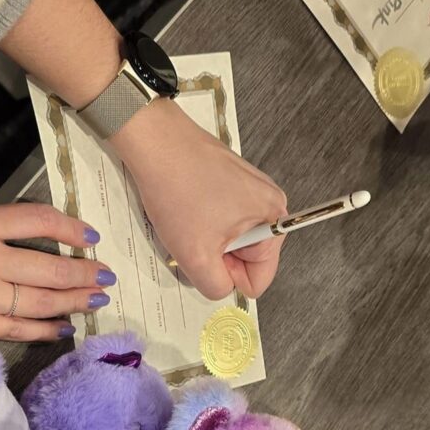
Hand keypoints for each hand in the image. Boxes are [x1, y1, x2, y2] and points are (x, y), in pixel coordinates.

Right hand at [0, 203, 115, 363]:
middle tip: (106, 276)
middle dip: (82, 272)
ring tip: (95, 300)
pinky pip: (18, 330)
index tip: (90, 237)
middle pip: (47, 265)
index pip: (35, 218)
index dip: (70, 228)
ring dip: (73, 301)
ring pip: (39, 300)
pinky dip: (45, 330)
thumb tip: (11, 243)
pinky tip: (63, 328)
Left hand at [113, 100, 287, 300]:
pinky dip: (202, 223)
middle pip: (245, 259)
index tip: (207, 258)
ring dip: (207, 241)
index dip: (229, 277)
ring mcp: (251, 190)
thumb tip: (223, 288)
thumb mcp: (197, 255)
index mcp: (273, 220)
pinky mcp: (232, 182)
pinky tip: (187, 209)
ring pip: (230, 241)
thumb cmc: (178, 189)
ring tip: (189, 221)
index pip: (259, 278)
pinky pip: (221, 221)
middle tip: (194, 238)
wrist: (155, 142)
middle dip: (217, 257)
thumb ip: (216, 286)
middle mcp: (269, 203)